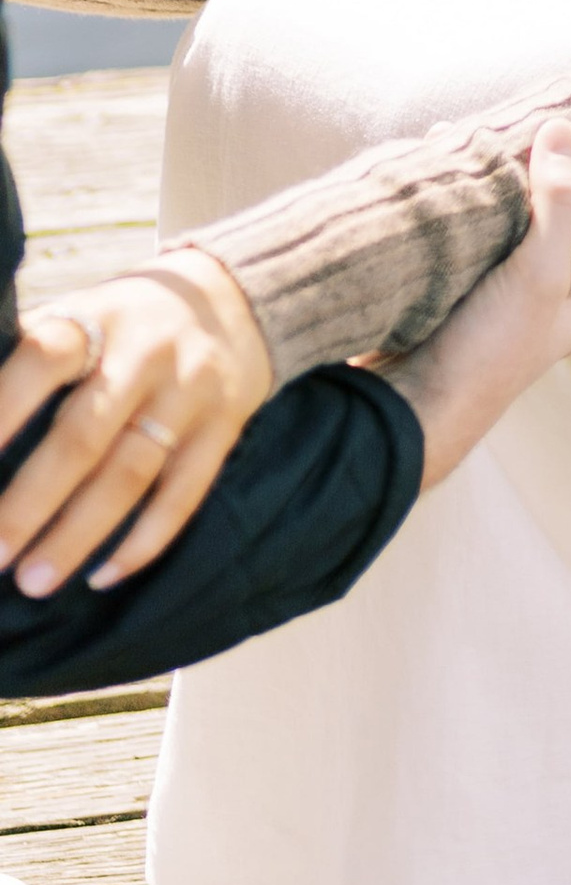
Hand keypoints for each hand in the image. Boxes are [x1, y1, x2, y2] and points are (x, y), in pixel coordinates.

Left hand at [0, 248, 271, 597]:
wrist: (234, 301)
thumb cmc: (124, 323)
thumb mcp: (82, 313)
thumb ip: (31, 351)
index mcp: (100, 317)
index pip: (44, 358)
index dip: (3, 409)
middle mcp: (148, 352)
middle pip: (85, 434)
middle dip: (32, 501)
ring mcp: (190, 391)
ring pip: (131, 474)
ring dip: (79, 534)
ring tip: (34, 582)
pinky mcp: (223, 427)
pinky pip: (184, 494)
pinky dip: (144, 542)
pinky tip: (103, 575)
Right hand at [384, 118, 570, 490]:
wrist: (401, 409)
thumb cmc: (486, 353)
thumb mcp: (539, 275)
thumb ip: (560, 205)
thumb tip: (563, 131)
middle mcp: (541, 303)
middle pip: (565, 233)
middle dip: (560, 184)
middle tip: (556, 131)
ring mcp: (493, 301)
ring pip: (510, 232)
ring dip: (506, 189)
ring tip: (501, 135)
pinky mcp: (449, 296)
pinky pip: (467, 241)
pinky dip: (465, 207)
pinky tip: (451, 171)